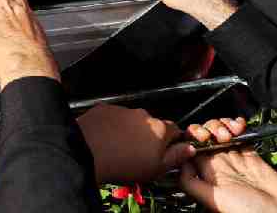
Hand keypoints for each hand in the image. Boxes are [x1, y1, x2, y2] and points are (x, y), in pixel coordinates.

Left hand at [77, 104, 194, 183]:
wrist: (87, 152)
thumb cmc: (122, 163)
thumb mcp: (156, 168)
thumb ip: (176, 157)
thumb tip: (189, 149)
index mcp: (160, 129)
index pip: (175, 130)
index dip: (172, 141)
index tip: (166, 150)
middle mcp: (144, 115)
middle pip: (153, 125)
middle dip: (149, 136)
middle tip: (139, 153)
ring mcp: (123, 110)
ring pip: (132, 120)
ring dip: (130, 130)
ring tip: (119, 148)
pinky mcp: (105, 108)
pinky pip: (113, 117)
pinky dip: (112, 125)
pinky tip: (106, 139)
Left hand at [181, 118, 276, 212]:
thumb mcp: (214, 200)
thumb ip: (192, 183)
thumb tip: (178, 163)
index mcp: (207, 176)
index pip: (191, 148)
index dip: (193, 136)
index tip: (203, 135)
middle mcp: (219, 166)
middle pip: (205, 136)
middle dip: (209, 128)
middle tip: (221, 135)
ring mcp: (235, 159)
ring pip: (221, 132)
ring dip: (224, 125)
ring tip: (233, 132)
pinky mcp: (252, 156)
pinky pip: (241, 135)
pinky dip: (238, 125)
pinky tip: (241, 125)